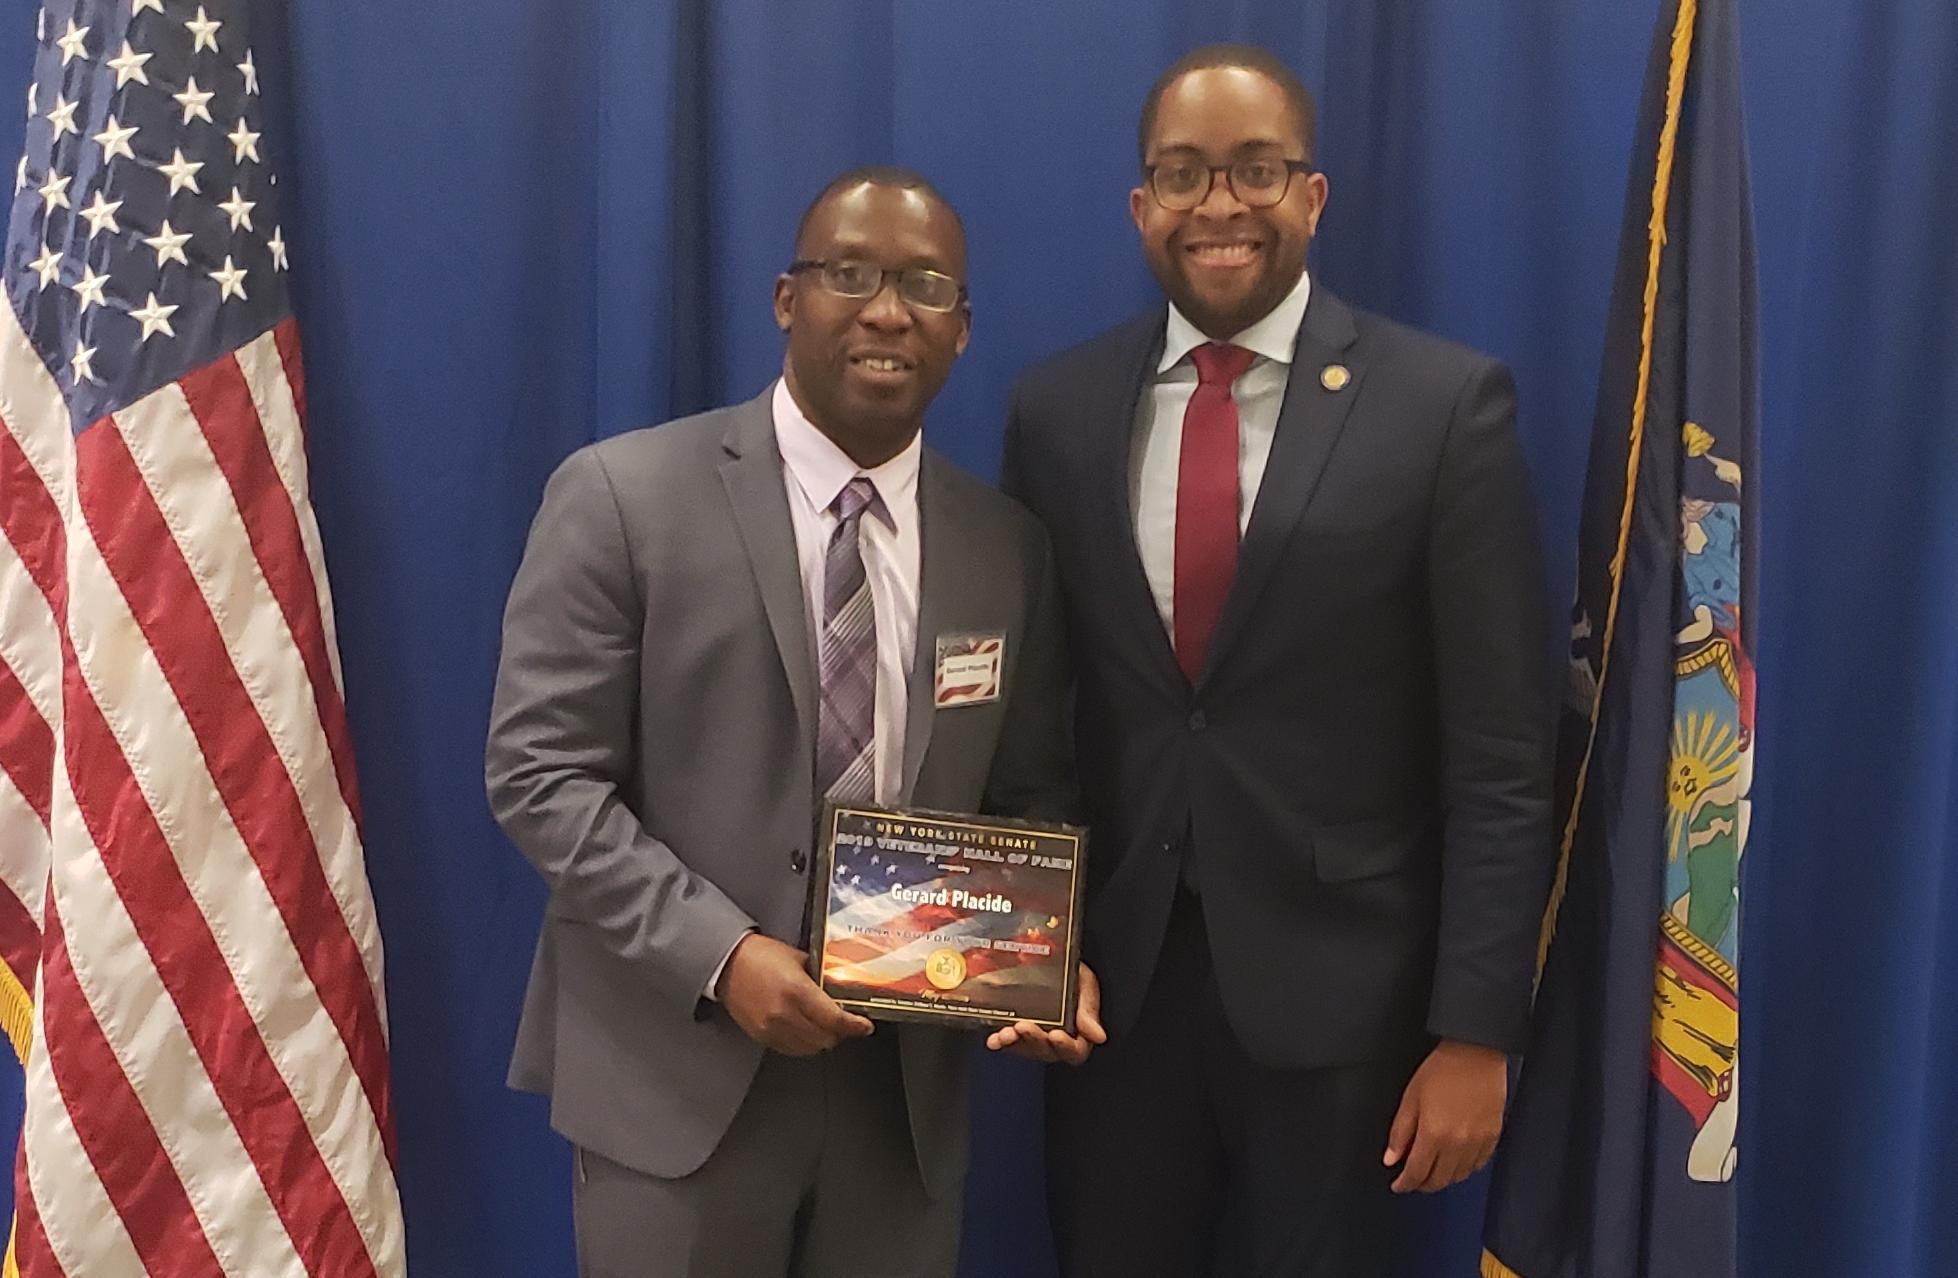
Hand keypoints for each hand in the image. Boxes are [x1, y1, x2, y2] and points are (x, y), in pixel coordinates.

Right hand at [716, 933, 873, 1055]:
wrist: (727, 964)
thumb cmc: (758, 956)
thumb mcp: (797, 958)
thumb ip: (820, 974)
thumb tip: (840, 986)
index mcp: (797, 991)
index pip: (835, 1019)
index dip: (855, 1026)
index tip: (864, 1026)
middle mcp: (784, 1013)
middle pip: (826, 1038)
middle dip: (840, 1032)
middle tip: (845, 1022)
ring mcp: (772, 1028)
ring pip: (810, 1048)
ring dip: (822, 1039)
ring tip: (824, 1026)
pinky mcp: (762, 1036)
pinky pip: (792, 1049)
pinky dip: (803, 1043)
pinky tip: (805, 1029)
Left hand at [984, 963, 1107, 1064]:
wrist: (1054, 957)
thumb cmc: (1073, 973)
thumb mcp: (1086, 984)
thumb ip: (1089, 1010)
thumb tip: (1098, 1036)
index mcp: (1078, 1032)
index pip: (1075, 1051)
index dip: (1065, 1047)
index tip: (1056, 1034)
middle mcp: (1056, 1038)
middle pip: (1047, 1051)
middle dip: (1034, 1040)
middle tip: (1025, 1026)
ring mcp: (1035, 1035)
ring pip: (1026, 1048)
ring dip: (1015, 1042)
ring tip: (1007, 1031)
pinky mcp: (1017, 1030)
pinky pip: (1009, 1042)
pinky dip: (1001, 1042)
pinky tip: (995, 1039)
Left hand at [1383, 1039, 1506, 1192]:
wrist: (1477, 1053)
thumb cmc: (1442, 1069)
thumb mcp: (1411, 1098)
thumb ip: (1400, 1132)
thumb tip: (1391, 1159)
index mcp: (1433, 1134)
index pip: (1417, 1173)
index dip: (1405, 1184)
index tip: (1398, 1185)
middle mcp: (1457, 1144)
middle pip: (1439, 1180)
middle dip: (1423, 1184)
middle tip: (1413, 1180)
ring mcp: (1478, 1143)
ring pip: (1459, 1176)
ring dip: (1444, 1178)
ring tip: (1433, 1170)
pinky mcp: (1493, 1137)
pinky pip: (1478, 1165)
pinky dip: (1465, 1169)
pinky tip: (1456, 1162)